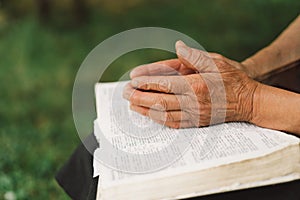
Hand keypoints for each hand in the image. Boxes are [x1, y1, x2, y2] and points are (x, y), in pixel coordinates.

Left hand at [123, 41, 259, 127]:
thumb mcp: (217, 62)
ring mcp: (195, 115)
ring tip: (132, 105)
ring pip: (164, 115)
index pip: (165, 85)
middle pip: (160, 102)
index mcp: (196, 85)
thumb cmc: (232, 79)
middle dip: (140, 98)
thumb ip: (195, 56)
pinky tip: (150, 115)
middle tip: (126, 94)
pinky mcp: (197, 123)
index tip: (133, 82)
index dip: (146, 84)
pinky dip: (158, 120)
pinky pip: (173, 124)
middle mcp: (194, 103)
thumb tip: (178, 47)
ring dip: (146, 111)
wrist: (248, 101)